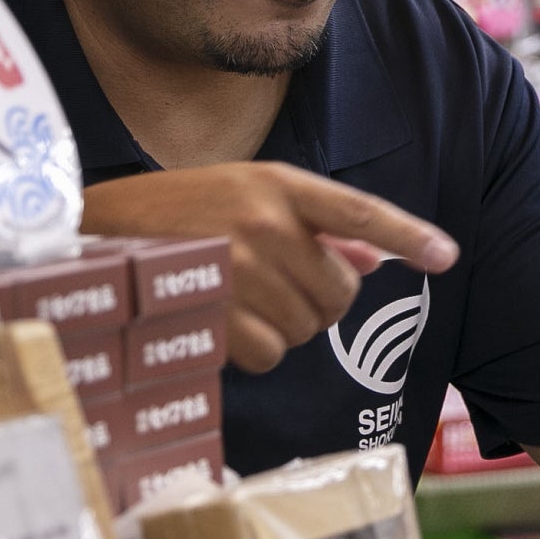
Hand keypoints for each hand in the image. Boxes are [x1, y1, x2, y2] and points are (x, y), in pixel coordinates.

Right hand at [79, 163, 457, 373]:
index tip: (447, 256)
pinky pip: (269, 353)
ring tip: (235, 300)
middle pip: (339, 292)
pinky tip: (220, 324)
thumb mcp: (243, 198)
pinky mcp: (218, 311)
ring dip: (280, 327)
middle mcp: (266, 222)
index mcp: (278, 185)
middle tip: (271, 289)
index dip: (407, 234)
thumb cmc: (175, 215)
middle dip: (315, 303)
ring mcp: (242, 267)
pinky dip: (250, 351)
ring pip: (306, 328)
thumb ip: (312, 227)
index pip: (358, 211)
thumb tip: (373, 258)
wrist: (92, 230)